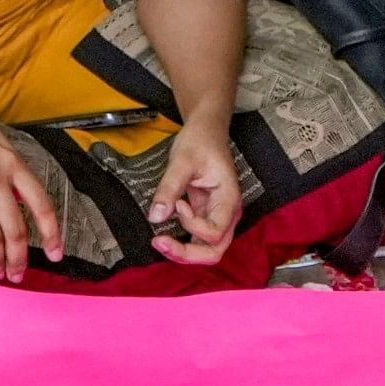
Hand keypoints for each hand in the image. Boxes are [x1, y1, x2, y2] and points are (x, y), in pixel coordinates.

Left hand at [148, 123, 239, 264]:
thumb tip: (155, 217)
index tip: (178, 203)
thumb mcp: (181, 161)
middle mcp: (227, 214)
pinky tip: (165, 237)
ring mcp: (218, 217)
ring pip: (207, 250)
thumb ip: (169, 189)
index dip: (192, 224)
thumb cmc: (200, 142)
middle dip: (187, 253)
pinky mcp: (206, 216)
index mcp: (229, 200)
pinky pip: (198, 240)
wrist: (206, 132)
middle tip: (159, 242)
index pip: (214, 232)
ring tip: (159, 242)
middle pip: (215, 251)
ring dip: (184, 252)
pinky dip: (182, 244)